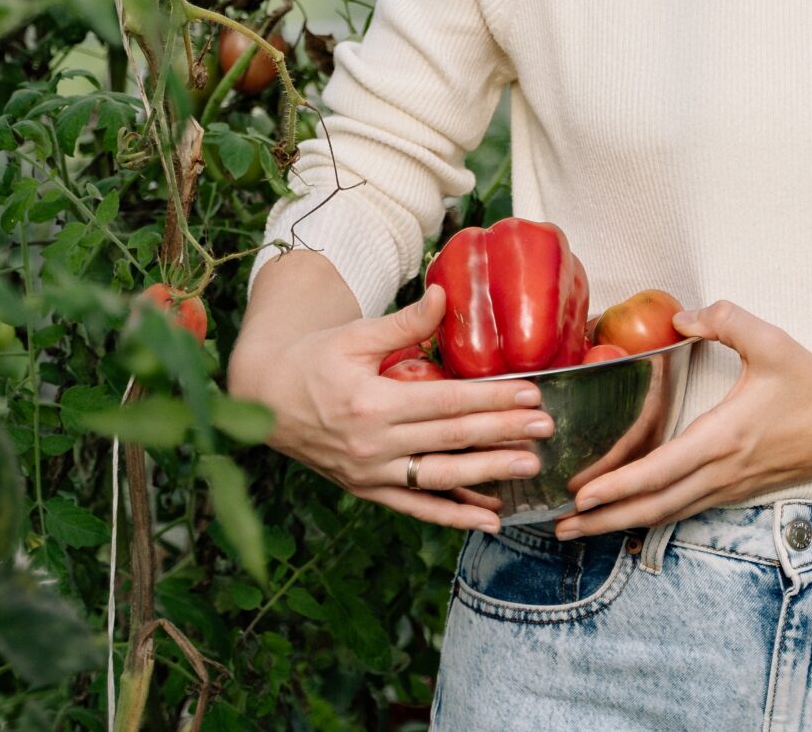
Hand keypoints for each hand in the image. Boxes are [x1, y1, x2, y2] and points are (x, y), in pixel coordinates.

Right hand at [226, 283, 554, 532]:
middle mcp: (372, 443)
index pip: (446, 402)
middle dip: (502, 433)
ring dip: (487, 475)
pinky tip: (489, 518)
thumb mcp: (355, 334)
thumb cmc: (314, 359)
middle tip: (546, 429)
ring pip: (439, 479)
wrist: (265, 397)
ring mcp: (369, 472)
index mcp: (372, 401)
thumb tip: (445, 293)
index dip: (492, 399)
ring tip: (529, 469)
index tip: (531, 395)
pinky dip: (453, 516)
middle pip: (451, 439)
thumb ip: (405, 321)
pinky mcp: (366, 489)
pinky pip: (416, 506)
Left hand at [552, 301, 811, 539]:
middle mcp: (722, 470)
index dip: (619, 485)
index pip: (662, 469)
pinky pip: (685, 510)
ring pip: (667, 514)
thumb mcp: (772, 342)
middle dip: (604, 519)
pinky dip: (650, 517)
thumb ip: (726, 320)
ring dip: (621, 524)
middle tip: (560, 526)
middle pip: (654, 506)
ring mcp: (730, 486)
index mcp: (725, 437)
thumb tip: (681, 316)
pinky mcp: (737, 490)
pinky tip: (628, 516)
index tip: (581, 495)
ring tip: (580, 529)